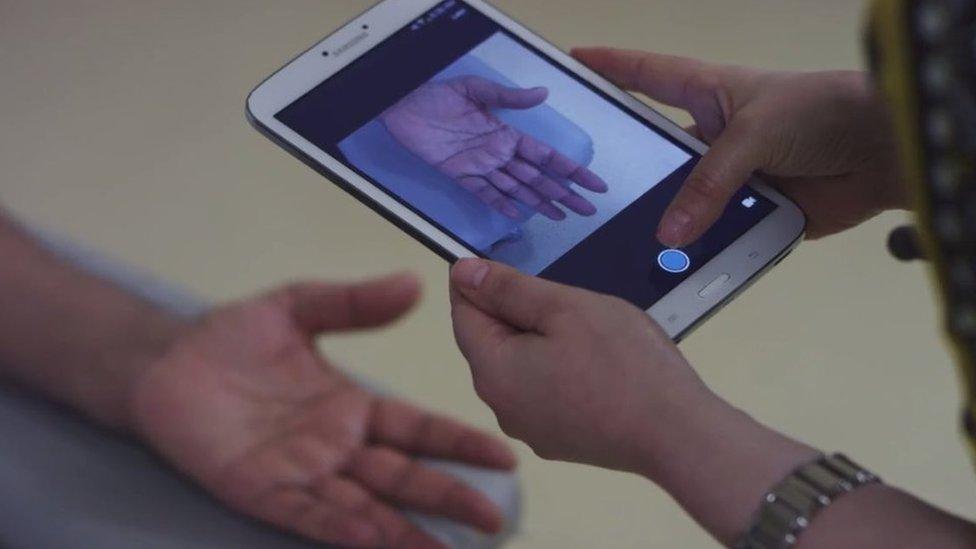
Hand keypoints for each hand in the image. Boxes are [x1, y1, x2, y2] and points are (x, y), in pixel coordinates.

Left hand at [129, 273, 515, 547]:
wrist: (164, 360)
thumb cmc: (230, 338)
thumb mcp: (299, 307)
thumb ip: (354, 303)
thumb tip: (416, 283)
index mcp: (352, 408)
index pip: (417, 430)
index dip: (458, 444)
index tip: (502, 458)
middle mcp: (336, 447)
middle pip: (402, 478)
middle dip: (447, 498)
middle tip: (492, 521)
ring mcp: (301, 472)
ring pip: (363, 507)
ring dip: (403, 531)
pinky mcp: (260, 489)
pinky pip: (307, 512)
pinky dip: (340, 527)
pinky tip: (372, 538)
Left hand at [381, 75, 607, 219]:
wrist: (401, 106)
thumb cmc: (437, 95)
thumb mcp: (475, 89)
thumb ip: (509, 97)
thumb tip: (542, 93)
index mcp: (506, 133)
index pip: (546, 156)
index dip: (571, 170)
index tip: (593, 182)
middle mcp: (498, 153)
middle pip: (538, 177)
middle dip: (564, 193)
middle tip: (587, 210)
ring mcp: (480, 166)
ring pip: (517, 189)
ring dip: (539, 202)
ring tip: (561, 216)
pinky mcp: (459, 175)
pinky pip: (484, 193)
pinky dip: (501, 204)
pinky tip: (518, 216)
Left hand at [448, 258, 708, 474]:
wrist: (676, 433)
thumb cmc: (624, 364)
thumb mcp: (565, 307)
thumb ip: (508, 289)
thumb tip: (463, 274)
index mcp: (493, 371)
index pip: (463, 314)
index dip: (476, 281)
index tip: (501, 259)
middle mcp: (501, 406)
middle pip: (490, 342)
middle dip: (514, 310)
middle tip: (558, 290)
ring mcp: (531, 428)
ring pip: (519, 366)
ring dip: (538, 338)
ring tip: (581, 323)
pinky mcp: (559, 440)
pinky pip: (543, 391)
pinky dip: (556, 367)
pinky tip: (592, 358)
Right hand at [572, 48, 906, 246]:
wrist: (885, 152)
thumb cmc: (822, 110)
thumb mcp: (755, 132)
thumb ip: (710, 182)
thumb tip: (670, 234)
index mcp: (707, 93)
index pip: (646, 76)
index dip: (610, 68)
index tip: (573, 66)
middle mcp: (711, 136)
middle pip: (655, 151)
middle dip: (624, 166)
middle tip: (577, 179)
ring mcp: (729, 177)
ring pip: (682, 201)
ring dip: (662, 219)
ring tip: (618, 239)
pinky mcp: (749, 213)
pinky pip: (715, 235)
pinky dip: (700, 250)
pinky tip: (674, 267)